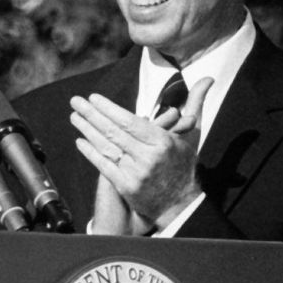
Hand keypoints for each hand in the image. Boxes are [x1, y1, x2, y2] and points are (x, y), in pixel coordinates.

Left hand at [70, 78, 212, 228]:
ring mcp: (136, 173)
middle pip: (114, 132)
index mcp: (163, 142)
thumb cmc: (184, 164)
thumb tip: (207, 79)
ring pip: (107, 147)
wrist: (181, 204)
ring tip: (74, 116)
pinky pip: (104, 166)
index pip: (130, 121)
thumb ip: (195, 104)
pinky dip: (91, 153)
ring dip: (87, 131)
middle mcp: (149, 157)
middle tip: (76, 102)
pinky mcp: (126, 187)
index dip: (109, 109)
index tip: (94, 98)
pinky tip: (80, 141)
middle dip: (92, 115)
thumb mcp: (192, 134)